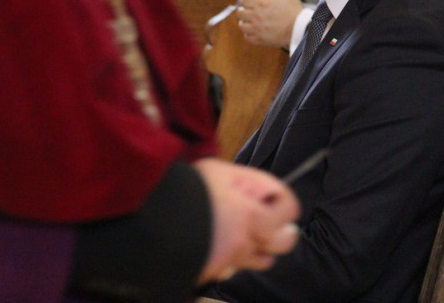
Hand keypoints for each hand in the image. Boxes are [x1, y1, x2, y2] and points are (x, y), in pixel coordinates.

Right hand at [194, 159, 299, 283]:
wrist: (153, 217)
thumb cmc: (187, 190)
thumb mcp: (220, 171)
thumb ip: (248, 181)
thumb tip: (264, 189)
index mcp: (251, 214)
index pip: (290, 211)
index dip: (284, 202)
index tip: (275, 198)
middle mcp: (246, 240)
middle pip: (283, 242)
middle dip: (282, 230)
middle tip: (271, 221)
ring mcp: (232, 259)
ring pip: (263, 258)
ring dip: (260, 246)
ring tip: (247, 233)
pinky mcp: (217, 271)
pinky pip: (237, 267)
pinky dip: (236, 258)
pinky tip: (224, 244)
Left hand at [236, 0, 302, 47]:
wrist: (300, 28)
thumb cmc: (293, 8)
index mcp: (261, 3)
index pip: (244, 0)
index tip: (252, 1)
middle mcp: (256, 16)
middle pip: (240, 12)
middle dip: (245, 10)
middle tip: (252, 10)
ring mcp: (257, 29)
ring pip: (242, 25)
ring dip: (245, 21)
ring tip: (253, 20)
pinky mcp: (259, 40)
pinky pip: (247, 36)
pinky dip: (249, 33)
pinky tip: (256, 30)